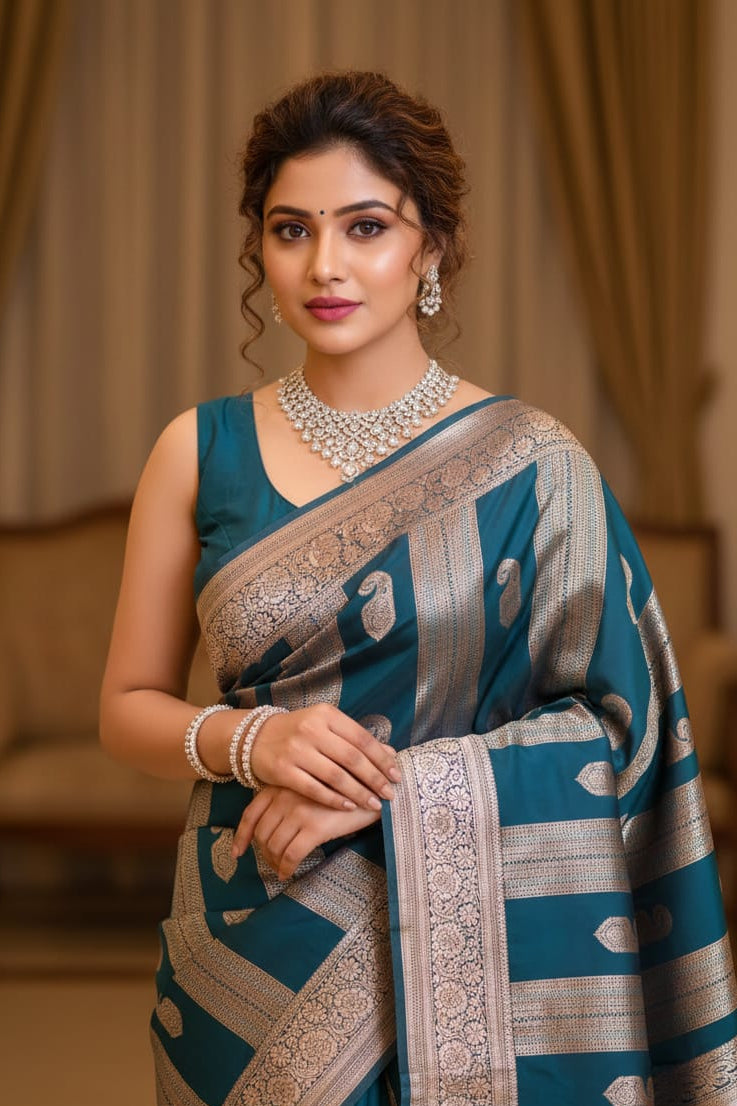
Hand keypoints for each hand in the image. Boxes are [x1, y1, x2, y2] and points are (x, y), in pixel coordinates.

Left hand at [231, 785, 380, 879]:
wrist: (374, 784)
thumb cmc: (345, 785)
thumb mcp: (311, 785)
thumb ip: (290, 798)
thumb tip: (272, 827)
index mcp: (281, 784)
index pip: (251, 813)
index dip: (242, 836)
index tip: (238, 853)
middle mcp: (285, 795)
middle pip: (261, 833)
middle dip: (263, 853)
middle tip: (272, 863)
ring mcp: (298, 811)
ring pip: (274, 846)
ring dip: (275, 863)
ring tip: (282, 869)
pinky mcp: (315, 827)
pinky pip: (291, 855)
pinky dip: (287, 868)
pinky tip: (289, 874)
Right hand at [249, 703, 399, 810]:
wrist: (254, 737)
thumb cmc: (298, 732)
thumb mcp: (324, 725)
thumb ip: (352, 737)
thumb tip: (389, 753)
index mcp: (326, 715)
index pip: (361, 738)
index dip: (381, 758)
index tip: (396, 775)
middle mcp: (312, 730)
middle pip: (352, 758)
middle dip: (374, 778)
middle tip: (390, 794)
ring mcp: (296, 750)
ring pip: (336, 776)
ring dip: (358, 793)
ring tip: (374, 804)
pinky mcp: (283, 770)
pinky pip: (314, 789)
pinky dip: (334, 800)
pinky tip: (349, 806)